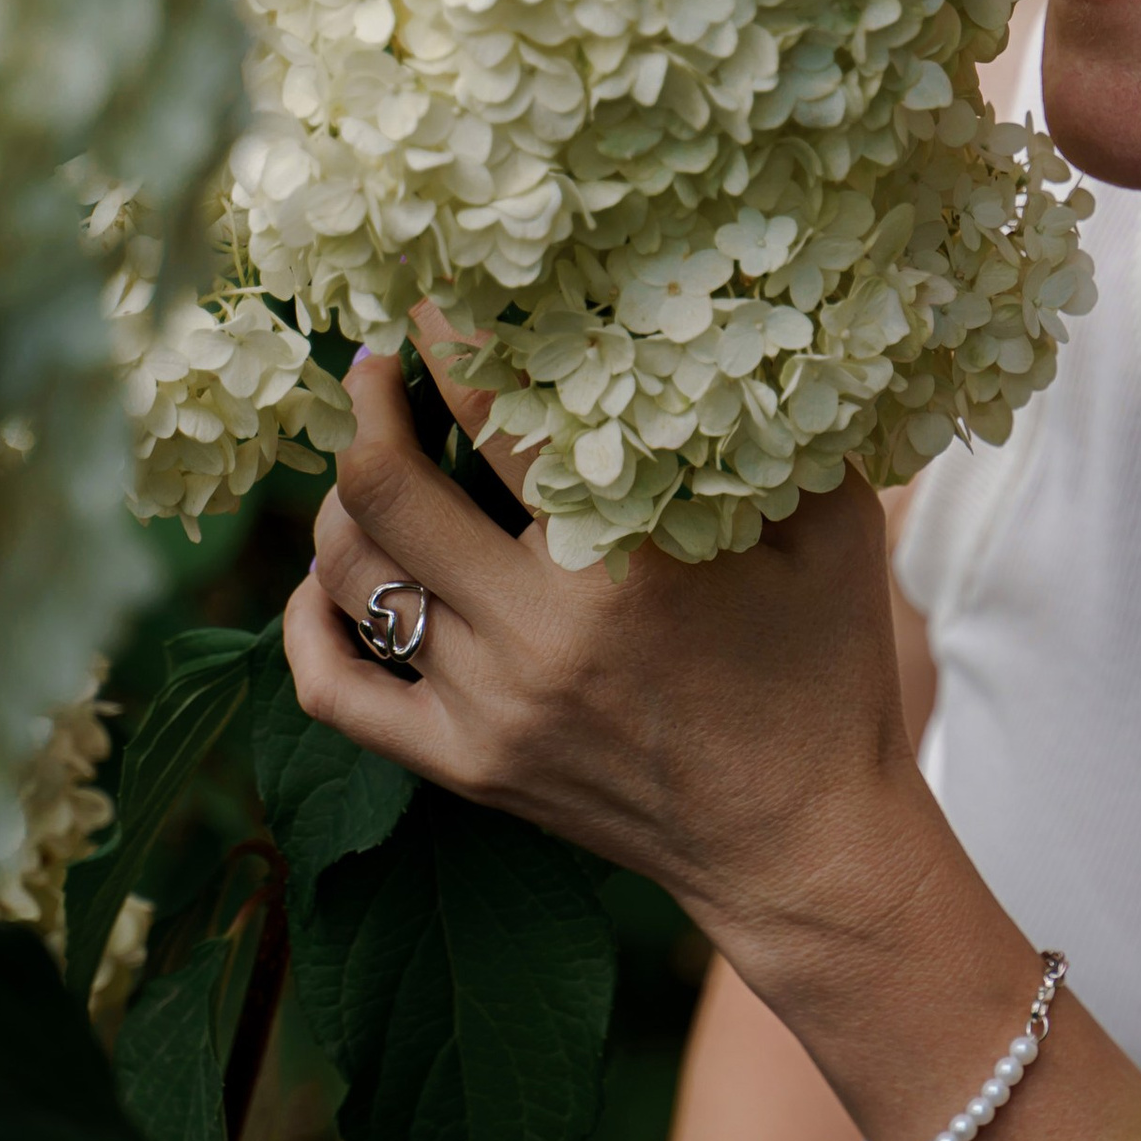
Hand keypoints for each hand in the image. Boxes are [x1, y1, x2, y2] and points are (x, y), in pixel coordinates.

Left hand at [282, 323, 928, 960]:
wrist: (803, 842)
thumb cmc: (827, 674)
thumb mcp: (835, 532)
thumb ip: (782, 423)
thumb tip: (737, 318)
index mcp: (625, 563)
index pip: (497, 416)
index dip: (452, 338)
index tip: (437, 298)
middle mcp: (540, 634)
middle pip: (385, 488)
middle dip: (365, 406)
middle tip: (376, 367)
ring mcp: (491, 707)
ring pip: (348, 577)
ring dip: (339, 503)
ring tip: (368, 465)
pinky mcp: (466, 766)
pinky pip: (333, 689)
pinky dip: (305, 625)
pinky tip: (323, 580)